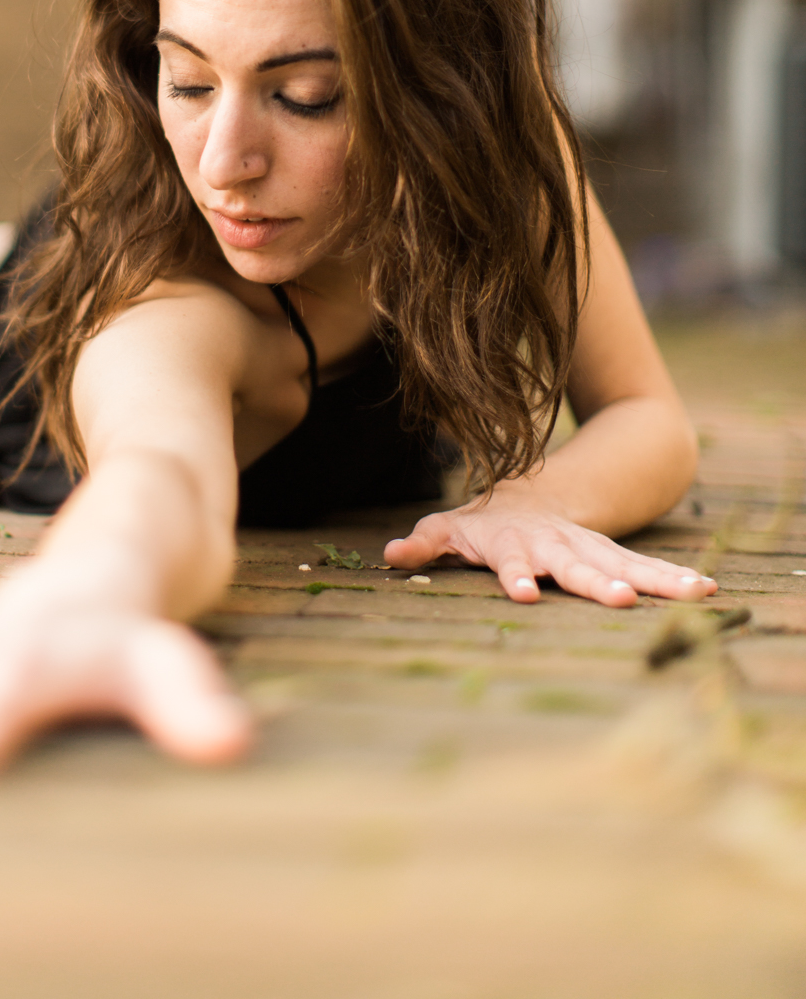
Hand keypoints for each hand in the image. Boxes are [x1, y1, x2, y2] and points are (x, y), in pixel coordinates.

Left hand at [384, 497, 717, 607]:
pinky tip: (704, 590)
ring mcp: (588, 548)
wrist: (529, 495)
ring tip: (689, 595)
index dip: (517, 575)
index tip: (525, 593)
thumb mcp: (449, 529)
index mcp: (512, 543)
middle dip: (595, 581)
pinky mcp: (612, 556)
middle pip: (576, 564)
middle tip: (618, 599)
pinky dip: (673, 579)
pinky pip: (646, 568)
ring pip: (622, 564)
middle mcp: (555, 545)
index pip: (512, 560)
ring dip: (652, 581)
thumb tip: (390, 556)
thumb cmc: (483, 525)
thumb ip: (424, 543)